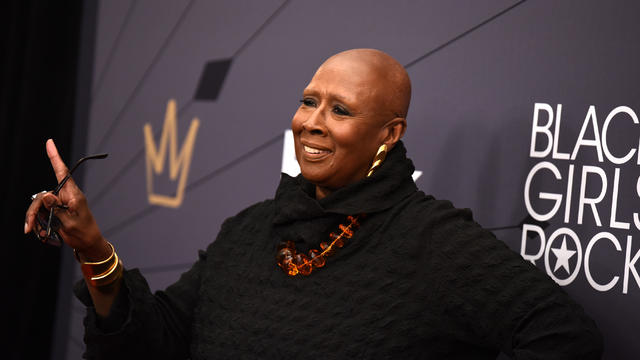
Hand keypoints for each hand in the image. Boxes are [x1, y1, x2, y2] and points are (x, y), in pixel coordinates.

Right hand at [24, 139, 109, 259]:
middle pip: (42, 196)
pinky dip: (39, 223)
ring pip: (39, 205)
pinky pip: (42, 212)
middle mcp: (66, 196)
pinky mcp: (57, 210)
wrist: (88, 244)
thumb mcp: (69, 223)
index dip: (55, 157)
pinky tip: (42, 234)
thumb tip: (46, 194)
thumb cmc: (83, 233)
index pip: (62, 172)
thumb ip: (56, 209)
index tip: (49, 142)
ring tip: (38, 234)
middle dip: (34, 212)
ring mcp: (61, 203)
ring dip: (35, 219)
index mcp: (73, 195)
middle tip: (29, 228)